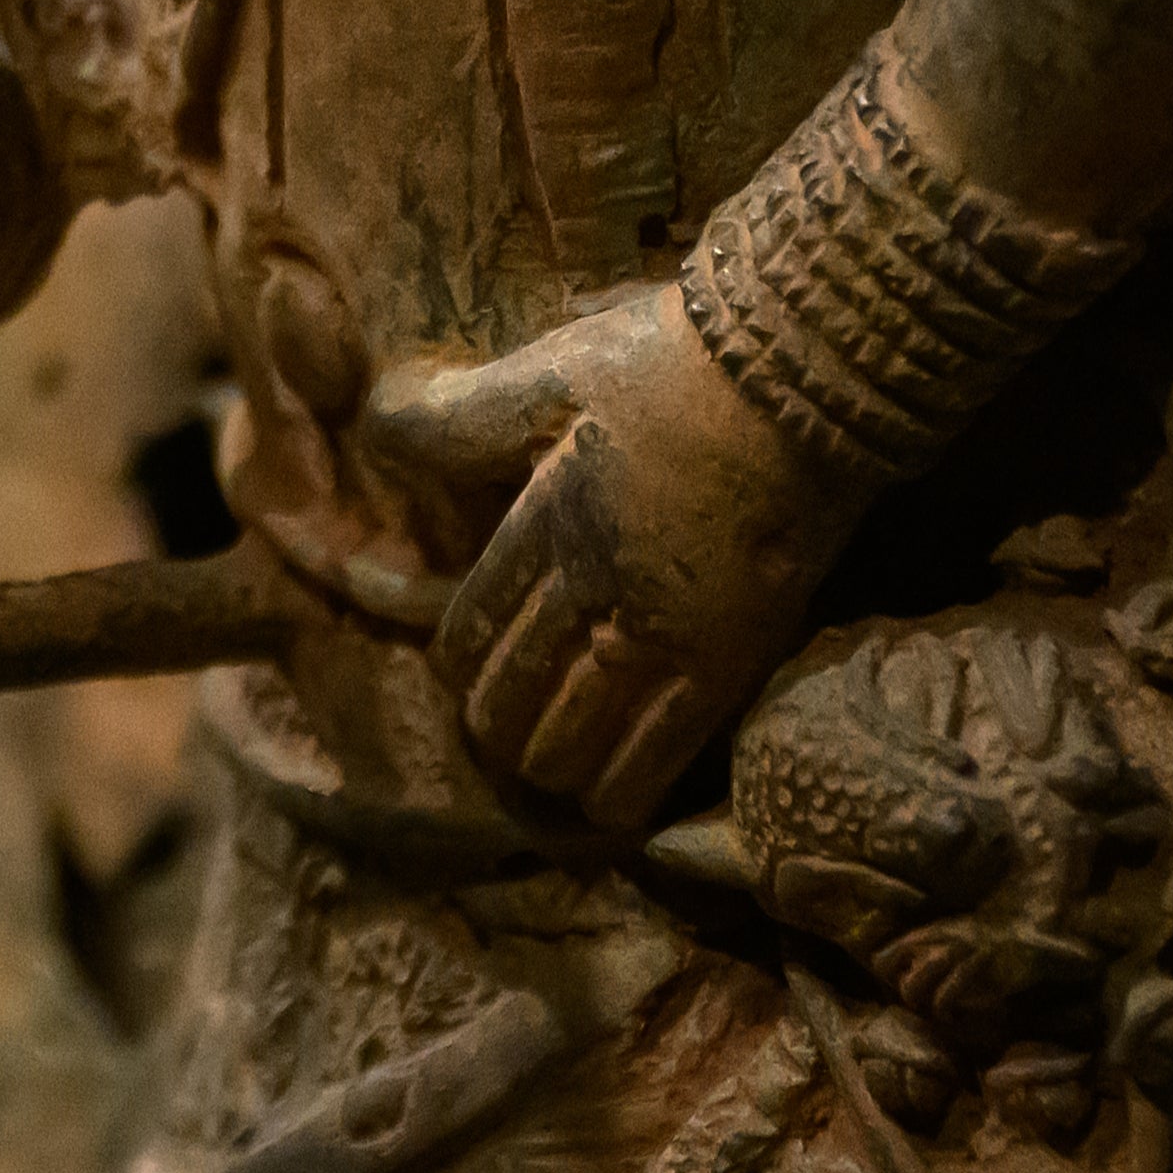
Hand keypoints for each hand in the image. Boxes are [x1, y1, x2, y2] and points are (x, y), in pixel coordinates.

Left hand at [359, 297, 855, 829]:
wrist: (800, 377)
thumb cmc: (672, 362)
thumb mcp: (550, 371)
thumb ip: (462, 416)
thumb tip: (373, 430)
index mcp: (548, 515)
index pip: (481, 611)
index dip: (462, 654)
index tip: (456, 675)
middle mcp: (596, 584)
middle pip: (522, 680)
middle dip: (498, 718)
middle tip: (495, 738)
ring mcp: (664, 629)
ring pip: (578, 726)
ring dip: (549, 759)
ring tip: (543, 772)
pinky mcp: (729, 656)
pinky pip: (662, 746)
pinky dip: (625, 786)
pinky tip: (607, 811)